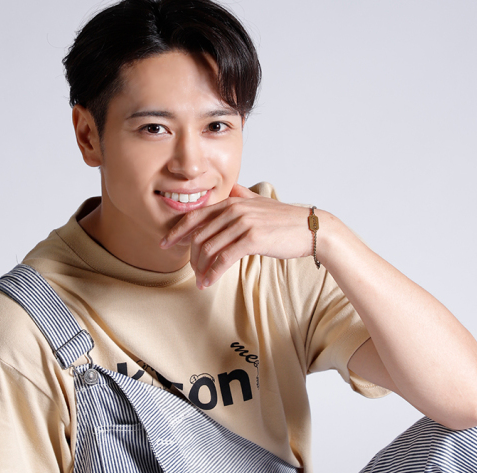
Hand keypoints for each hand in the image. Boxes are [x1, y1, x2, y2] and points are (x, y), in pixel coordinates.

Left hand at [160, 183, 312, 288]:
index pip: (195, 215)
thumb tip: (231, 187)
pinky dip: (213, 273)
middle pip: (198, 235)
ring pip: (208, 248)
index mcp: (231, 201)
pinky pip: (223, 259)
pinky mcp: (252, 239)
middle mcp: (234, 209)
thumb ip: (242, 194)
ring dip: (201, 269)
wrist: (311, 228)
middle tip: (191, 272)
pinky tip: (209, 282)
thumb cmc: (285, 220)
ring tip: (200, 281)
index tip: (165, 244)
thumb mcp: (260, 202)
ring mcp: (242, 223)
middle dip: (190, 257)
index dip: (177, 231)